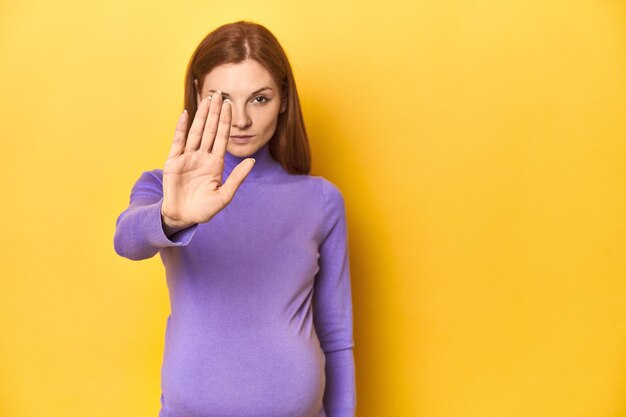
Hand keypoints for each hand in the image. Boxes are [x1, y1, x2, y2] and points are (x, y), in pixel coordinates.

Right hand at [160, 91, 254, 229]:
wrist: (183, 217)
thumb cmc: (204, 210)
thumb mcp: (224, 196)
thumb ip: (237, 178)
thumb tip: (252, 161)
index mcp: (215, 164)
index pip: (222, 138)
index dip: (225, 122)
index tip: (229, 105)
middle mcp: (202, 157)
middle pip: (209, 130)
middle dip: (214, 112)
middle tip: (219, 93)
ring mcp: (188, 158)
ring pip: (195, 132)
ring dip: (201, 115)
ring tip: (206, 99)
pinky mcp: (174, 161)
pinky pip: (178, 141)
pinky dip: (181, 128)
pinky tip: (185, 114)